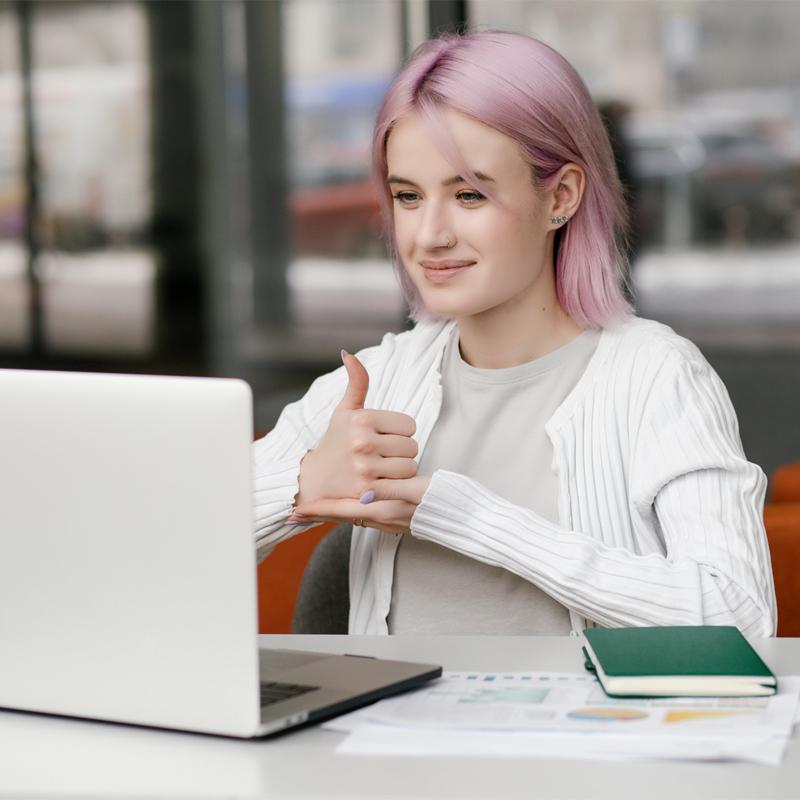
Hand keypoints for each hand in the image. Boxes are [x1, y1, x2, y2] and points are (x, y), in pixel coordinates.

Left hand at [289, 475, 430, 533]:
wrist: (461, 517)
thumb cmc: (440, 501)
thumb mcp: (415, 491)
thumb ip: (389, 491)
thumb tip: (364, 490)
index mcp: (384, 510)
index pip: (343, 511)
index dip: (321, 509)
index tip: (298, 509)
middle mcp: (383, 519)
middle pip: (344, 515)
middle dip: (323, 511)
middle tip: (301, 509)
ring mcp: (389, 521)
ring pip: (354, 515)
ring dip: (336, 510)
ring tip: (320, 503)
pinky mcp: (396, 519)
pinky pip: (366, 515)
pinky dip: (353, 509)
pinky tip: (352, 502)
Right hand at [294, 350, 418, 507]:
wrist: (314, 480)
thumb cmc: (335, 441)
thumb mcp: (344, 410)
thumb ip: (356, 383)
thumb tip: (347, 353)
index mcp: (362, 419)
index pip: (409, 425)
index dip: (399, 432)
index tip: (382, 437)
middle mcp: (363, 442)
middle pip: (412, 446)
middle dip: (401, 451)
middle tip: (381, 454)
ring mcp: (365, 467)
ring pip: (410, 466)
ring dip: (401, 469)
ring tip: (382, 468)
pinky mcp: (368, 490)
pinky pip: (402, 484)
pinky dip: (396, 484)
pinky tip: (381, 481)